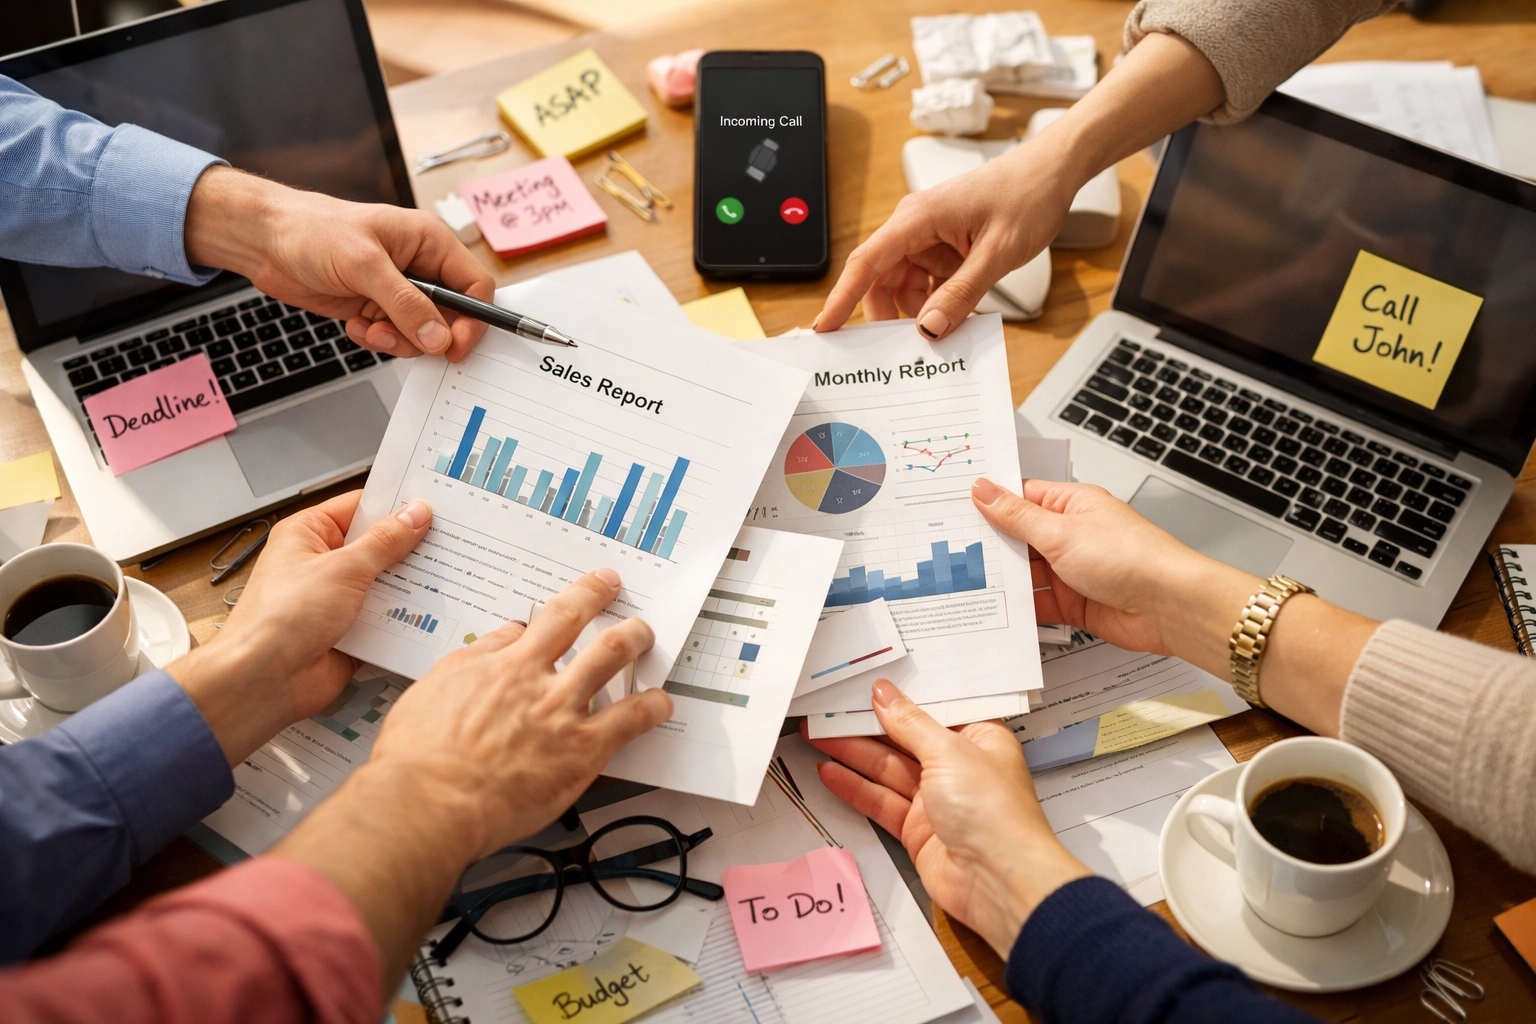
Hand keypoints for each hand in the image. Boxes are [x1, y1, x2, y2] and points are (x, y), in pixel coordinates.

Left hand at [167, 492, 432, 763]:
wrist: (264, 680)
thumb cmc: (282, 618)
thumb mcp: (343, 568)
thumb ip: (385, 542)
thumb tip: (415, 514)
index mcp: (308, 535)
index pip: (359, 507)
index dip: (395, 505)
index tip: (433, 503)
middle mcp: (320, 564)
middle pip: (376, 546)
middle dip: (410, 547)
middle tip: (451, 539)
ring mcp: (336, 599)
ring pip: (384, 583)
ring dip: (410, 584)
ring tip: (451, 572)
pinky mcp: (349, 631)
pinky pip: (385, 617)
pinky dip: (405, 616)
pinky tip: (434, 611)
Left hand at [183, 165, 494, 359]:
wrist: (266, 241)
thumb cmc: (312, 229)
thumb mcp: (364, 265)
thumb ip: (406, 303)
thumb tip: (439, 337)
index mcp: (430, 242)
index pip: (475, 286)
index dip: (472, 320)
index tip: (454, 345)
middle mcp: (421, 267)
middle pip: (452, 316)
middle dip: (428, 335)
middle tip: (403, 338)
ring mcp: (399, 290)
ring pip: (424, 333)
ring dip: (399, 340)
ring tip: (371, 328)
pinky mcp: (377, 308)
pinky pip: (396, 337)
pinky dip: (378, 340)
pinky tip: (355, 325)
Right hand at [366, 568, 673, 860]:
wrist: (428, 800)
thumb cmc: (419, 757)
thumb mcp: (433, 689)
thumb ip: (472, 661)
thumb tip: (499, 639)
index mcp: (501, 664)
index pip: (543, 620)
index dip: (571, 600)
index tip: (584, 593)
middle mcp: (537, 679)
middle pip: (580, 624)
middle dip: (604, 603)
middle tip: (617, 595)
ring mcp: (564, 711)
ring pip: (613, 657)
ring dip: (635, 640)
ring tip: (645, 637)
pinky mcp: (583, 749)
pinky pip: (631, 719)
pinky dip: (652, 707)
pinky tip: (661, 704)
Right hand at [807, 680, 1089, 957]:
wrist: (996, 882)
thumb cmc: (995, 814)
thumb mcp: (949, 752)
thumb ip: (910, 724)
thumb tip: (886, 697)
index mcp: (980, 740)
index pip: (935, 710)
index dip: (902, 697)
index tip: (869, 684)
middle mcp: (959, 768)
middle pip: (905, 739)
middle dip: (868, 725)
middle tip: (830, 711)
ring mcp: (937, 800)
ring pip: (887, 769)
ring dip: (852, 753)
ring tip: (818, 735)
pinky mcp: (918, 829)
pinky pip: (880, 801)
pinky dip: (855, 787)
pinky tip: (831, 772)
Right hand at [813, 33, 1224, 341]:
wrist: (1053, 171)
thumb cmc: (1027, 193)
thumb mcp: (997, 253)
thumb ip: (961, 293)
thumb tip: (928, 328)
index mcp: (918, 217)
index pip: (867, 262)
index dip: (842, 297)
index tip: (825, 327)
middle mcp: (916, 226)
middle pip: (882, 280)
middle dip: (888, 316)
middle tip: (899, 352)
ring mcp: (930, 237)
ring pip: (905, 286)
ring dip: (918, 313)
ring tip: (937, 338)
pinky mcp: (945, 247)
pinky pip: (929, 283)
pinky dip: (938, 304)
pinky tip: (954, 320)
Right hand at [970, 476, 1257, 660]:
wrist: (1170, 607)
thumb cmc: (1132, 558)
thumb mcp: (1062, 531)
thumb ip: (1016, 515)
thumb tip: (983, 489)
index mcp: (1071, 504)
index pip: (1020, 497)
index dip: (988, 502)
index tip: (954, 507)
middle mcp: (1070, 535)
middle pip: (1018, 537)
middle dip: (989, 545)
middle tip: (950, 547)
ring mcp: (1071, 570)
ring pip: (1025, 572)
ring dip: (1002, 578)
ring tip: (963, 580)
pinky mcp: (1073, 603)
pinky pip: (1036, 603)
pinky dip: (1017, 607)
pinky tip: (992, 608)